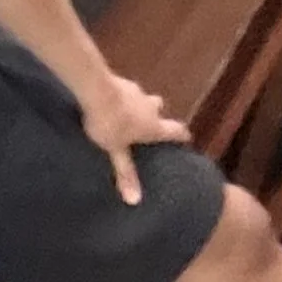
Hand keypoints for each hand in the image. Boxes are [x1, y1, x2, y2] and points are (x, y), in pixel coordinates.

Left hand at [76, 69, 191, 205]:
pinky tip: (108, 100)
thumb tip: (135, 200)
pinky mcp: (120, 80)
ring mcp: (136, 91)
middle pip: (159, 109)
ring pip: (142, 98)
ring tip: (124, 112)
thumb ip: (125, 173)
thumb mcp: (116, 152)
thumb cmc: (110, 124)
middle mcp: (150, 107)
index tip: (185, 138)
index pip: (176, 130)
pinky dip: (120, 96)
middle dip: (155, 115)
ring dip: (137, 104)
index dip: (182, 135)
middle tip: (147, 124)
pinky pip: (124, 89)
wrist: (95, 90)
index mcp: (154, 126)